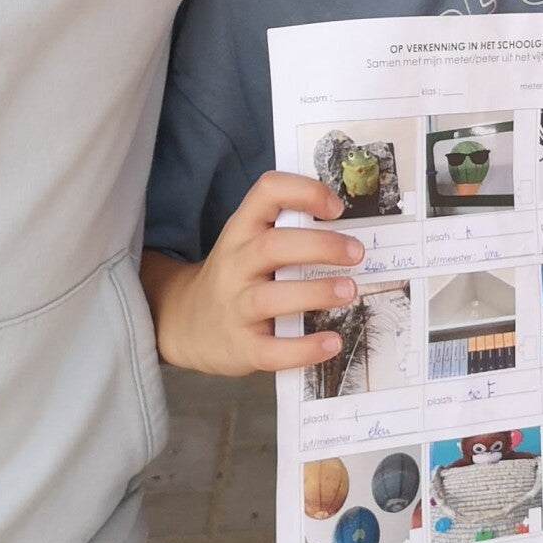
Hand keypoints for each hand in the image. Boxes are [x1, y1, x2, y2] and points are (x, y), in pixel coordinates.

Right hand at [140, 173, 362, 378]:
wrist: (185, 323)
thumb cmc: (236, 278)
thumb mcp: (248, 245)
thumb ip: (287, 233)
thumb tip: (349, 235)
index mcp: (241, 230)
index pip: (266, 193)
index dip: (304, 192)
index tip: (336, 208)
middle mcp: (234, 265)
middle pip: (273, 246)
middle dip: (320, 246)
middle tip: (357, 253)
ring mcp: (234, 307)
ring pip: (271, 297)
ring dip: (316, 293)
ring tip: (349, 290)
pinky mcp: (240, 347)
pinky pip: (272, 350)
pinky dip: (304, 348)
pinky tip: (332, 342)